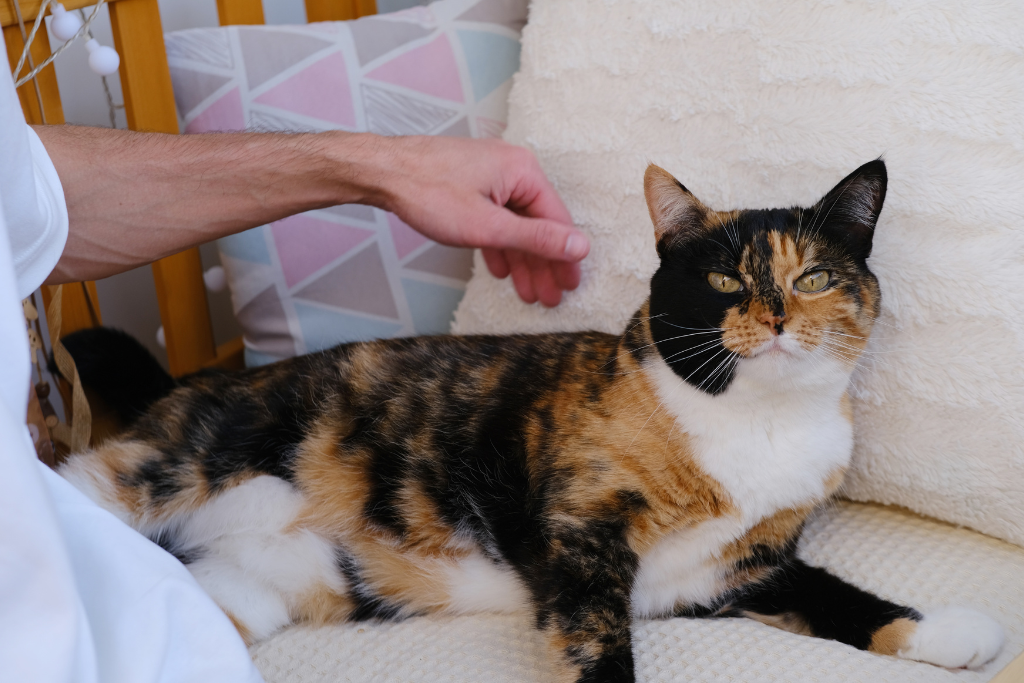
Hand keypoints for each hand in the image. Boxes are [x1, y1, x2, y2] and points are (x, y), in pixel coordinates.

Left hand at [359, 135, 588, 306]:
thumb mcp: (489, 226)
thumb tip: (579, 247)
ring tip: (529, 293)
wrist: (382, 172)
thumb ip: (536, 239)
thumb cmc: (428, 192)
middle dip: (543, 265)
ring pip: (514, 226)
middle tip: (551, 298)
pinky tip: (502, 270)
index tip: (570, 285)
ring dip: (521, 261)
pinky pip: (494, 219)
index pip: (557, 220)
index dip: (564, 257)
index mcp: (523, 171)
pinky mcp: (472, 184)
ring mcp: (491, 176)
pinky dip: (499, 246)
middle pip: (537, 225)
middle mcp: (512, 169)